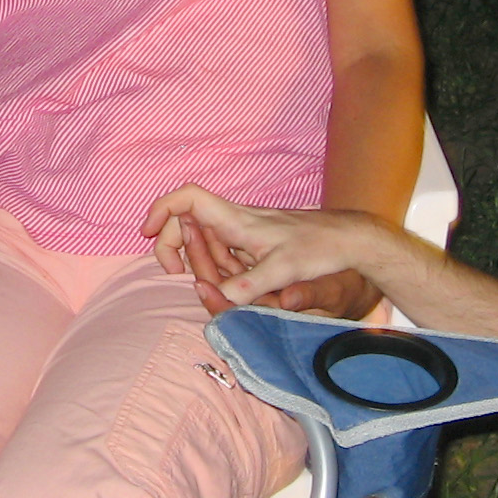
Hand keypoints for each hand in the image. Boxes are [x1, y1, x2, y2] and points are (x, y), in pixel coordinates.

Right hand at [143, 185, 389, 315]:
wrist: (349, 239)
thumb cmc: (319, 247)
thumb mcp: (283, 270)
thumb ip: (249, 286)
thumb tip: (218, 300)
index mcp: (236, 220)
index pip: (188, 198)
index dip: (161, 210)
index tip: (147, 232)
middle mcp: (235, 221)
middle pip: (186, 221)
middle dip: (172, 245)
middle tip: (174, 273)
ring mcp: (244, 231)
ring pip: (204, 240)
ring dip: (198, 261)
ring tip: (217, 284)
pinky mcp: (254, 243)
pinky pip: (222, 252)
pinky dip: (216, 267)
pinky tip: (233, 283)